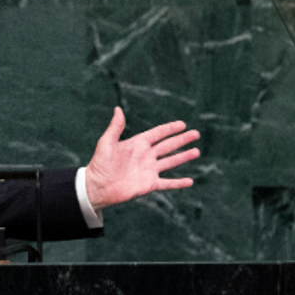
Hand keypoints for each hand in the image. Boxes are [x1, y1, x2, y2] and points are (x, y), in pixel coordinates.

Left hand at [85, 107, 199, 209]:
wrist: (97, 186)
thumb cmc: (99, 163)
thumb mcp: (106, 142)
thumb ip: (115, 127)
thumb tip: (118, 109)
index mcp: (137, 144)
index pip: (157, 134)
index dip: (170, 129)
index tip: (182, 124)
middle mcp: (145, 156)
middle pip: (168, 146)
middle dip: (182, 140)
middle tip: (196, 134)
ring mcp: (148, 170)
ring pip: (171, 162)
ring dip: (184, 157)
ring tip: (196, 151)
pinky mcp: (149, 184)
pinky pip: (167, 183)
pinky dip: (178, 183)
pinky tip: (190, 181)